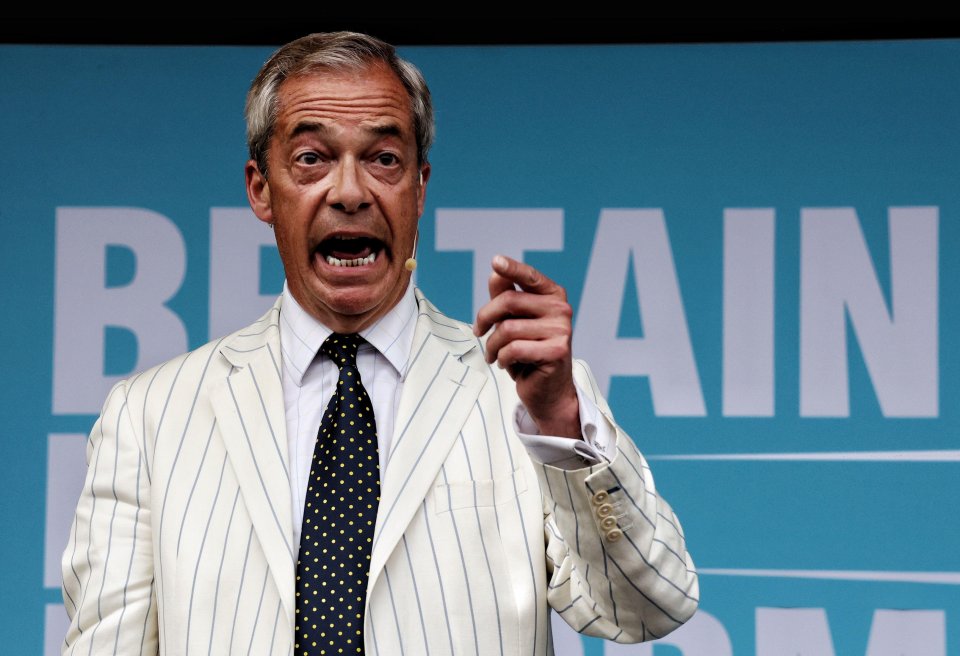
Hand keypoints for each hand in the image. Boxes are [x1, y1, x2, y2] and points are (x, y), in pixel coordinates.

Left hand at [473, 255, 580, 437]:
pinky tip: (505, 364)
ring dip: (491, 345)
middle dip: (485, 317)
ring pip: (507, 328)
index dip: (512, 268)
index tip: (495, 261)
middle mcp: (561, 309)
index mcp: (552, 296)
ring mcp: (562, 330)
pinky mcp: (557, 351)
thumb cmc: (528, 353)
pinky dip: (501, 358)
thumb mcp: (513, 322)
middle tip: (477, 333)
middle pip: (509, 300)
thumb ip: (505, 297)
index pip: (529, 277)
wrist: (547, 391)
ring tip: (493, 354)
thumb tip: (495, 273)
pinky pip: (513, 348)